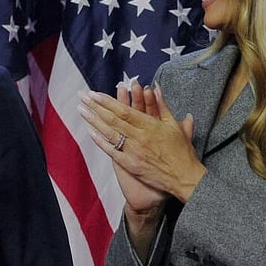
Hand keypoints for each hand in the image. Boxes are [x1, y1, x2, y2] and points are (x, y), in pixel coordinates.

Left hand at [79, 83, 204, 202]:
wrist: (184, 178)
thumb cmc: (181, 152)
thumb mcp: (174, 126)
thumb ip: (162, 106)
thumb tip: (155, 87)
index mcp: (150, 126)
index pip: (125, 111)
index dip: (108, 101)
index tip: (95, 94)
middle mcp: (139, 137)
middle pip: (113, 119)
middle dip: (96, 107)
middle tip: (82, 97)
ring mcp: (133, 151)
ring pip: (110, 133)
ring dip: (94, 121)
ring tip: (81, 110)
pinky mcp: (130, 165)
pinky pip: (112, 152)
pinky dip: (101, 142)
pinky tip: (90, 132)